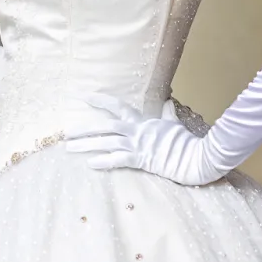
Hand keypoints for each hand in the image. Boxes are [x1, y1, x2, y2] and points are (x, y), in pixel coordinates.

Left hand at [64, 93, 224, 185]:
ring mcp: (137, 144)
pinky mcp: (141, 159)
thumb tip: (168, 102)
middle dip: (84, 128)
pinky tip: (90, 164)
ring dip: (87, 145)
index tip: (83, 97)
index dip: (99, 100)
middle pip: (105, 126)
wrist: (194, 156)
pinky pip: (118, 160)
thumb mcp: (172, 123)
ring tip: (70, 148)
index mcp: (141, 120)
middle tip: (66, 131)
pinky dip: (104, 161)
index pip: (116, 106)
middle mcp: (136, 130)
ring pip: (107, 142)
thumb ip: (166, 113)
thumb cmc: (183, 140)